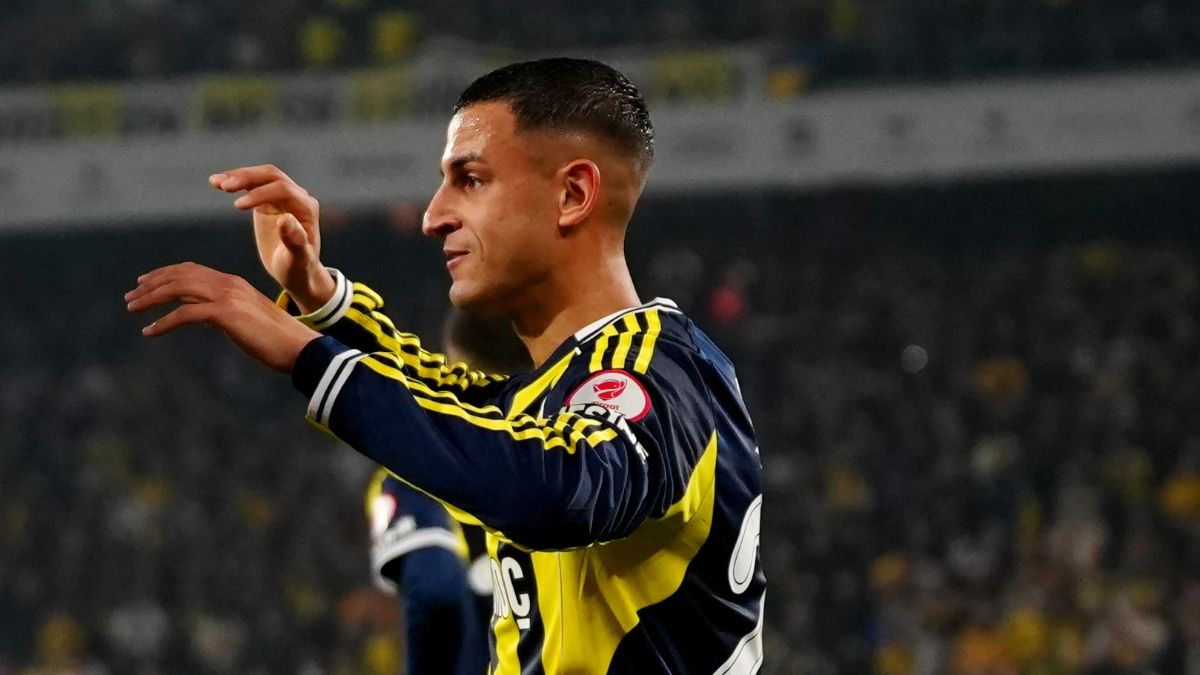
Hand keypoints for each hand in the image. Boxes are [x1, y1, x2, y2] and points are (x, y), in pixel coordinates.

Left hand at [125, 262, 320, 372]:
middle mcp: (228, 284)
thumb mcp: (245, 320)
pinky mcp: (225, 314)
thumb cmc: (276, 340)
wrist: (298, 347)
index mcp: (233, 283)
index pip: (191, 270)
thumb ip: (222, 313)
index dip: (165, 274)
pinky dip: (163, 323)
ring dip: (151, 299)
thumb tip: (201, 316)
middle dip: (151, 284)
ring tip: (133, 309)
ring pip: (178, 290)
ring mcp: (227, 297)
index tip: (144, 283)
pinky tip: (150, 332)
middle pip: (180, 275)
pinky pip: (185, 315)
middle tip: (131, 297)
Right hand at [209, 164, 335, 312]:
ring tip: (216, 182)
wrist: (296, 272)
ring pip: (260, 177)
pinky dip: (235, 182)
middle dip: (248, 177)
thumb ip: (295, 241)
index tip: (237, 206)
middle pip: (271, 176)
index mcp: (307, 208)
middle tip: (225, 186)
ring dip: (238, 176)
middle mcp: (297, 197)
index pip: (283, 190)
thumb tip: (285, 219)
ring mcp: (282, 197)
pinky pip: (251, 185)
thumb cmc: (299, 269)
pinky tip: (216, 182)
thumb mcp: (298, 260)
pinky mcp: (268, 200)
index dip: (261, 194)